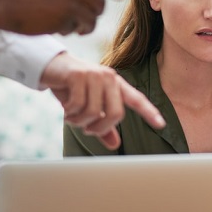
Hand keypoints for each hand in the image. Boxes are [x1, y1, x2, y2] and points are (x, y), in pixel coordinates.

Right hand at [0, 0, 122, 35]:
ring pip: (93, 17)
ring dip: (86, 25)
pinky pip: (78, 27)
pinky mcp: (65, 19)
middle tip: (85, 20)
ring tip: (76, 29)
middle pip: (100, 2)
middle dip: (95, 12)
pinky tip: (63, 30)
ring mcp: (71, 2)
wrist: (1, 3)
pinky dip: (73, 31)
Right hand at [40, 53, 165, 149]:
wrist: (50, 67)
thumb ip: (103, 125)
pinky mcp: (79, 75)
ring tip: (72, 117)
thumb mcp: (89, 107)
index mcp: (116, 84)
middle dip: (100, 128)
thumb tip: (115, 144)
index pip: (136, 99)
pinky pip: (78, 105)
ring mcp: (95, 75)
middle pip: (116, 114)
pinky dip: (70, 113)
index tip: (161, 124)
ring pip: (94, 112)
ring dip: (80, 122)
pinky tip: (66, 109)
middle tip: (87, 129)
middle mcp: (109, 78)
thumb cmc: (72, 88)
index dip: (149, 112)